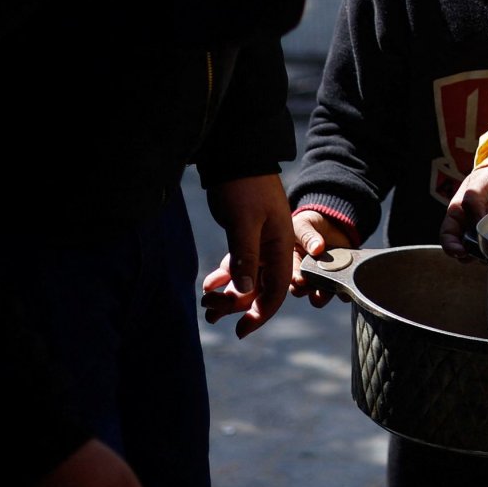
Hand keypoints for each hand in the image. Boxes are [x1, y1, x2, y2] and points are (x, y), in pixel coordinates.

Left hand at [200, 174, 294, 338]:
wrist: (236, 155)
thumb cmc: (243, 187)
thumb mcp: (243, 222)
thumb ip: (245, 257)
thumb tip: (245, 292)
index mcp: (281, 245)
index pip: (276, 289)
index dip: (261, 313)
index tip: (242, 331)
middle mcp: (274, 247)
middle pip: (259, 288)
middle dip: (237, 305)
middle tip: (211, 315)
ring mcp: (260, 242)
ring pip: (246, 278)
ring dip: (227, 293)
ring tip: (206, 303)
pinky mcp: (246, 236)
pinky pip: (237, 265)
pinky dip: (223, 276)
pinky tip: (209, 284)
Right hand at [289, 209, 358, 306]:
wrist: (332, 223)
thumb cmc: (311, 223)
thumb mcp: (304, 224)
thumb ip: (307, 235)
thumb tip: (317, 248)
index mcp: (291, 263)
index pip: (288, 276)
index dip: (294, 280)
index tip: (301, 279)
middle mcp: (304, 275)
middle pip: (300, 291)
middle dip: (305, 291)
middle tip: (312, 286)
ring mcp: (321, 279)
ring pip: (319, 296)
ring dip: (323, 296)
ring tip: (330, 289)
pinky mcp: (338, 278)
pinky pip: (339, 291)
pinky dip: (343, 292)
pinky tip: (346, 286)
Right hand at [440, 164, 487, 259]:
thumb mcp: (480, 183)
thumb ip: (473, 200)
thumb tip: (475, 224)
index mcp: (458, 214)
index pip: (447, 236)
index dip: (450, 247)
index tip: (461, 252)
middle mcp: (468, 227)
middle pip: (463, 250)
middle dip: (469, 256)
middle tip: (480, 255)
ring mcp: (484, 233)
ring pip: (479, 253)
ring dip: (484, 256)